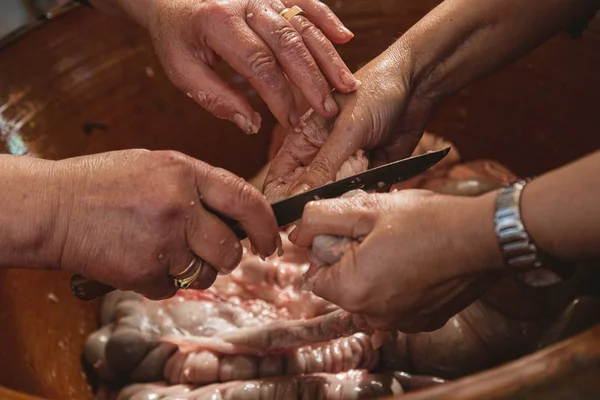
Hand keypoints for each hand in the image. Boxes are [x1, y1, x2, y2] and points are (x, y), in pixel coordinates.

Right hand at [53, 150, 278, 299]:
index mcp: (185, 173)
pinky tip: (138, 260)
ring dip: (191, 271)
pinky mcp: (144, 271)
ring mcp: (162, 240)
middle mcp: (180, 205)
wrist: (52, 207)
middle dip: (226, 258)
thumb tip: (235, 213)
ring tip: (162, 252)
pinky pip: (171, 289)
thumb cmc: (101, 184)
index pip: (246, 199)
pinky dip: (159, 282)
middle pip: (230, 249)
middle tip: (212, 254)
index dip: (267, 225)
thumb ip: (196, 186)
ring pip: (205, 274)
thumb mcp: (155, 166)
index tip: (271, 243)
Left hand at [112, 0, 358, 132]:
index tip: (291, 122)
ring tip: (347, 86)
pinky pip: (306, 1)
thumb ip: (216, 98)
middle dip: (313, 80)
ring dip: (328, 57)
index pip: (259, 63)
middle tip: (329, 109)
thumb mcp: (183, 72)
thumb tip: (252, 125)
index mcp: (219, 22)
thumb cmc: (179, 39)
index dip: (279, 95)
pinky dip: (327, 19)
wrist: (174, 0)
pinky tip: (345, 39)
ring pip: (304, 25)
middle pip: (289, 43)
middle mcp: (246, 3)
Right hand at [264, 44, 433, 200]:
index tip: (286, 223)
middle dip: (315, 207)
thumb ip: (322, 166)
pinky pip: (361, 196)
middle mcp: (319, 157)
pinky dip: (366, 198)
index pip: (280, 178)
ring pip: (335, 199)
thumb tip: (296, 199)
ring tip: (355, 197)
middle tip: (325, 217)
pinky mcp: (369, 175)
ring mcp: (344, 168)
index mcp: (303, 141)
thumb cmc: (376, 93)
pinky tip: (374, 192)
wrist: (418, 87)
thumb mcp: (346, 130)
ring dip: (344, 203)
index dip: (278, 200)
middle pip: (307, 194)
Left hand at [290, 190, 504, 332]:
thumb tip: (297, 231)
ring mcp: (399, 323)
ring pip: (367, 296)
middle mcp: (372, 316)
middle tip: (378, 235)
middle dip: (350, 261)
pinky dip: (396, 286)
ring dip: (373, 273)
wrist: (483, 237)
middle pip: (340, 287)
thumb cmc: (427, 220)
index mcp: (352, 290)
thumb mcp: (365, 206)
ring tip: (399, 247)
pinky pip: (393, 305)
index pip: (315, 274)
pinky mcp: (421, 322)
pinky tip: (415, 263)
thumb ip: (320, 217)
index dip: (328, 248)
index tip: (352, 232)